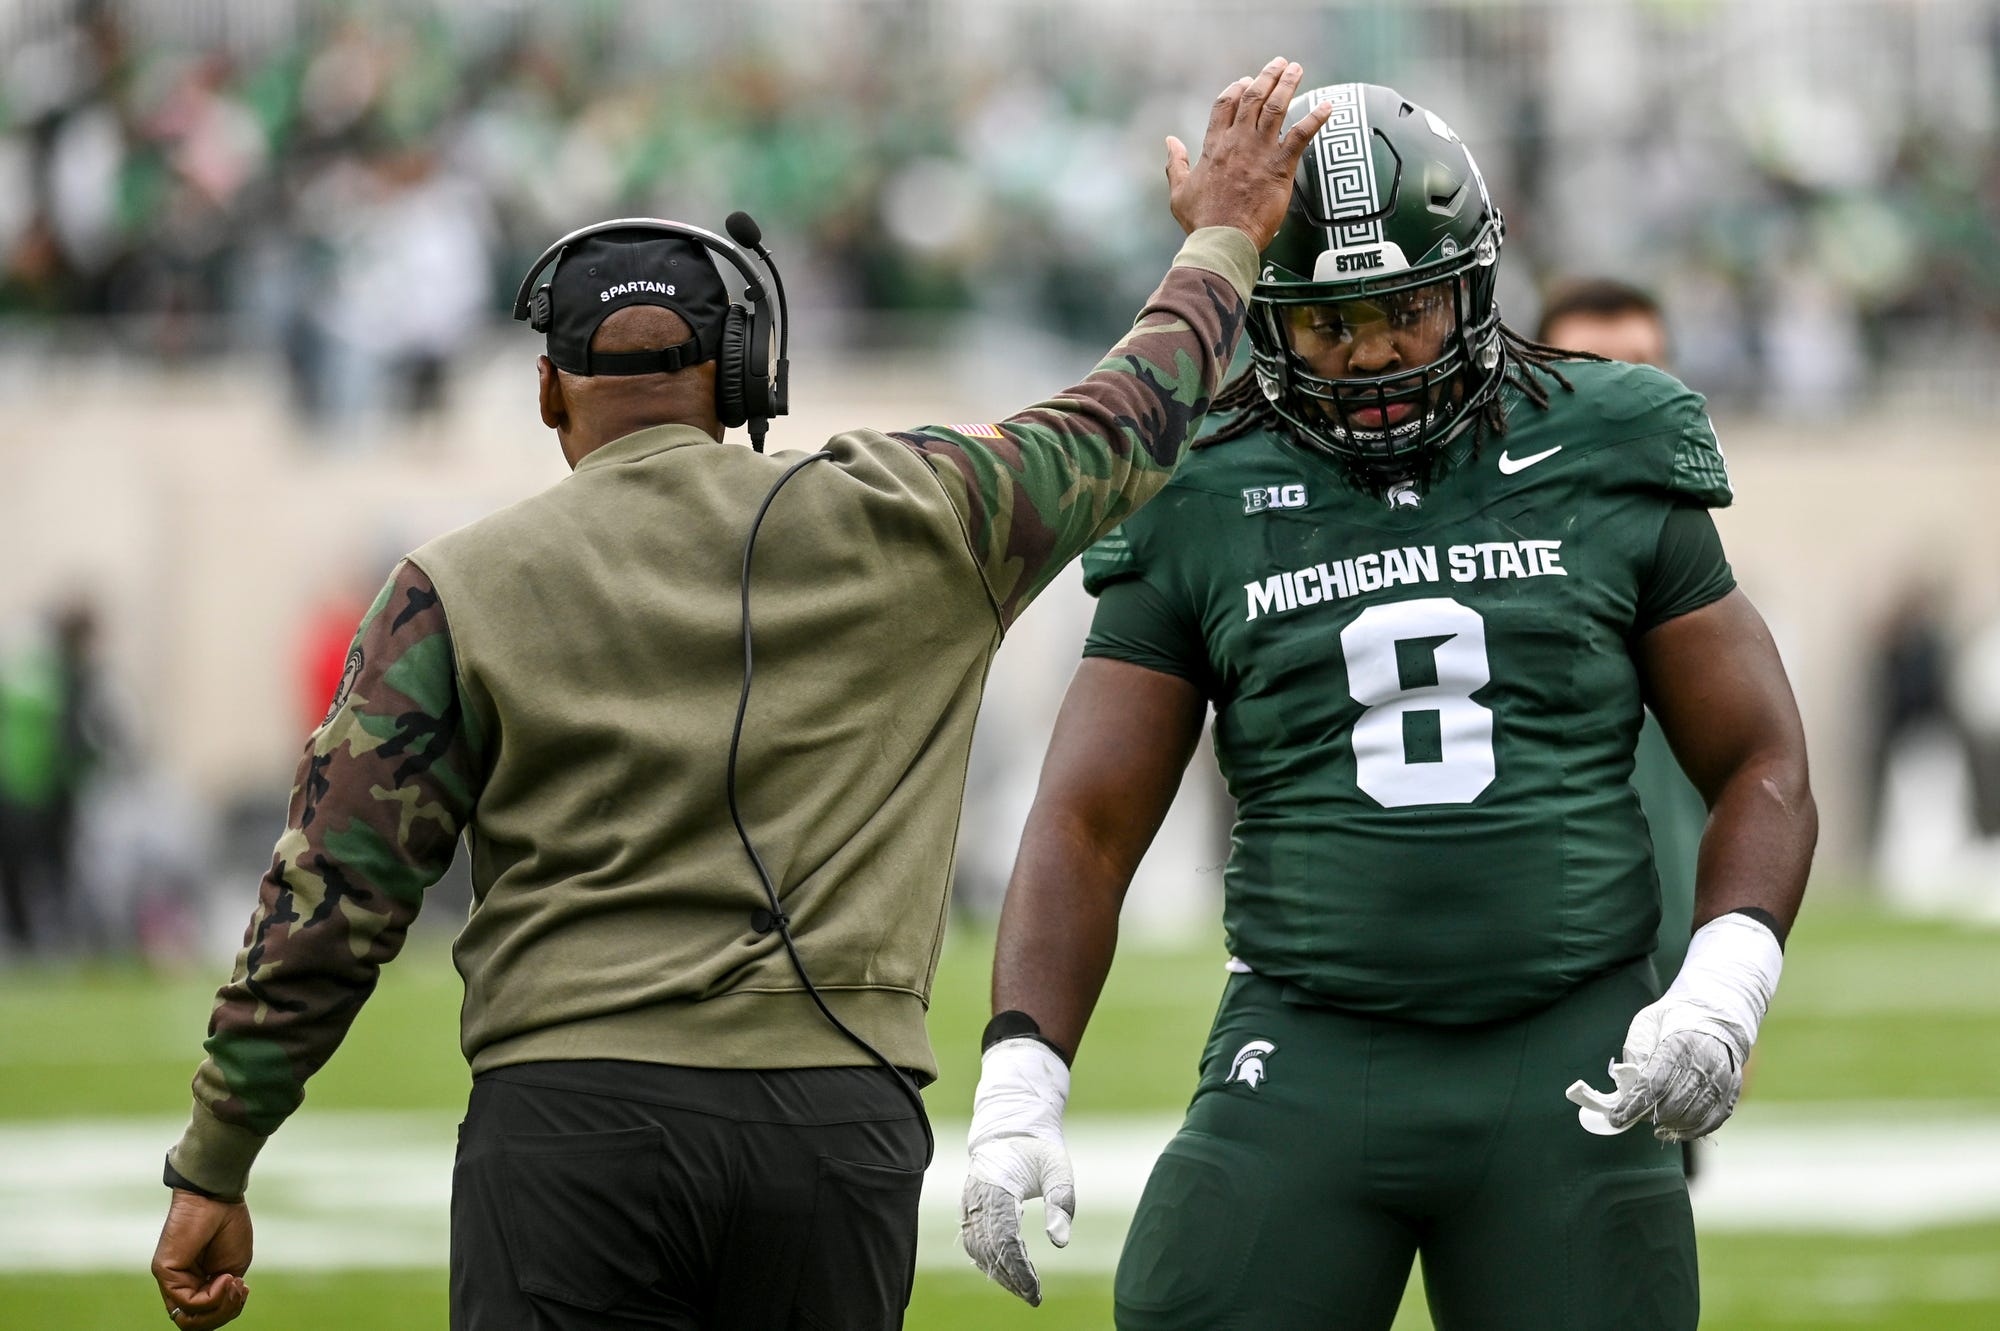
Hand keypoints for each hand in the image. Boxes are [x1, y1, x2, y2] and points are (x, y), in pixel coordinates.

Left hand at [151, 1190, 252, 1328]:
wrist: (218, 1198)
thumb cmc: (228, 1227)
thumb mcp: (233, 1268)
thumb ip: (223, 1294)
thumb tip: (214, 1309)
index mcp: (196, 1284)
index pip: (205, 1315)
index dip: (227, 1310)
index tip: (244, 1287)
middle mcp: (179, 1286)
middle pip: (196, 1323)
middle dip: (224, 1313)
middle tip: (240, 1289)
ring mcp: (170, 1280)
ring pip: (188, 1319)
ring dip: (219, 1308)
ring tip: (233, 1283)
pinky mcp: (164, 1272)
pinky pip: (186, 1302)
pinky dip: (211, 1296)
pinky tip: (224, 1277)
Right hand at [959, 1038, 1074, 1306]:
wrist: (1009, 1129)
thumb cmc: (1038, 1149)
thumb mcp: (1058, 1169)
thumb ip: (1062, 1202)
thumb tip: (1060, 1243)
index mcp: (998, 1186)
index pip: (1005, 1239)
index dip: (1019, 1268)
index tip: (1036, 1290)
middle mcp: (977, 1198)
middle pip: (989, 1249)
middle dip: (1010, 1277)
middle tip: (1034, 1296)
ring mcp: (969, 1203)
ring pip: (977, 1249)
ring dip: (998, 1272)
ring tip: (1024, 1288)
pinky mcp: (969, 1209)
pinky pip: (973, 1242)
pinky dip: (988, 1261)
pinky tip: (1008, 1273)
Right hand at [1166, 57, 1336, 248]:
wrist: (1223, 239)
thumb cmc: (1202, 221)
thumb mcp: (1179, 191)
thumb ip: (1175, 163)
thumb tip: (1169, 141)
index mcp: (1214, 146)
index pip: (1224, 104)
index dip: (1236, 88)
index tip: (1246, 80)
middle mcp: (1238, 141)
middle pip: (1253, 97)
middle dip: (1267, 76)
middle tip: (1279, 64)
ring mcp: (1260, 151)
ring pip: (1276, 106)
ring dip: (1288, 84)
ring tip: (1297, 69)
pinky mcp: (1280, 166)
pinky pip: (1301, 135)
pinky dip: (1316, 118)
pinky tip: (1328, 106)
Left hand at [1588, 912, 1783, 1141]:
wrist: (1716, 1011)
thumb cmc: (1674, 1018)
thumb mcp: (1647, 1023)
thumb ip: (1637, 1052)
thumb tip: (1627, 1085)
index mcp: (1679, 1045)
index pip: (1653, 1084)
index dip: (1633, 1105)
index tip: (1617, 1118)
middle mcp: (1704, 1064)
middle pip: (1673, 1104)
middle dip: (1650, 1115)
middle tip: (1635, 1116)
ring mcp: (1721, 1078)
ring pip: (1693, 1115)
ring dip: (1670, 1126)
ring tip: (1655, 1125)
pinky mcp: (1732, 1089)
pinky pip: (1714, 1119)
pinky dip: (1694, 1130)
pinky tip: (1677, 1131)